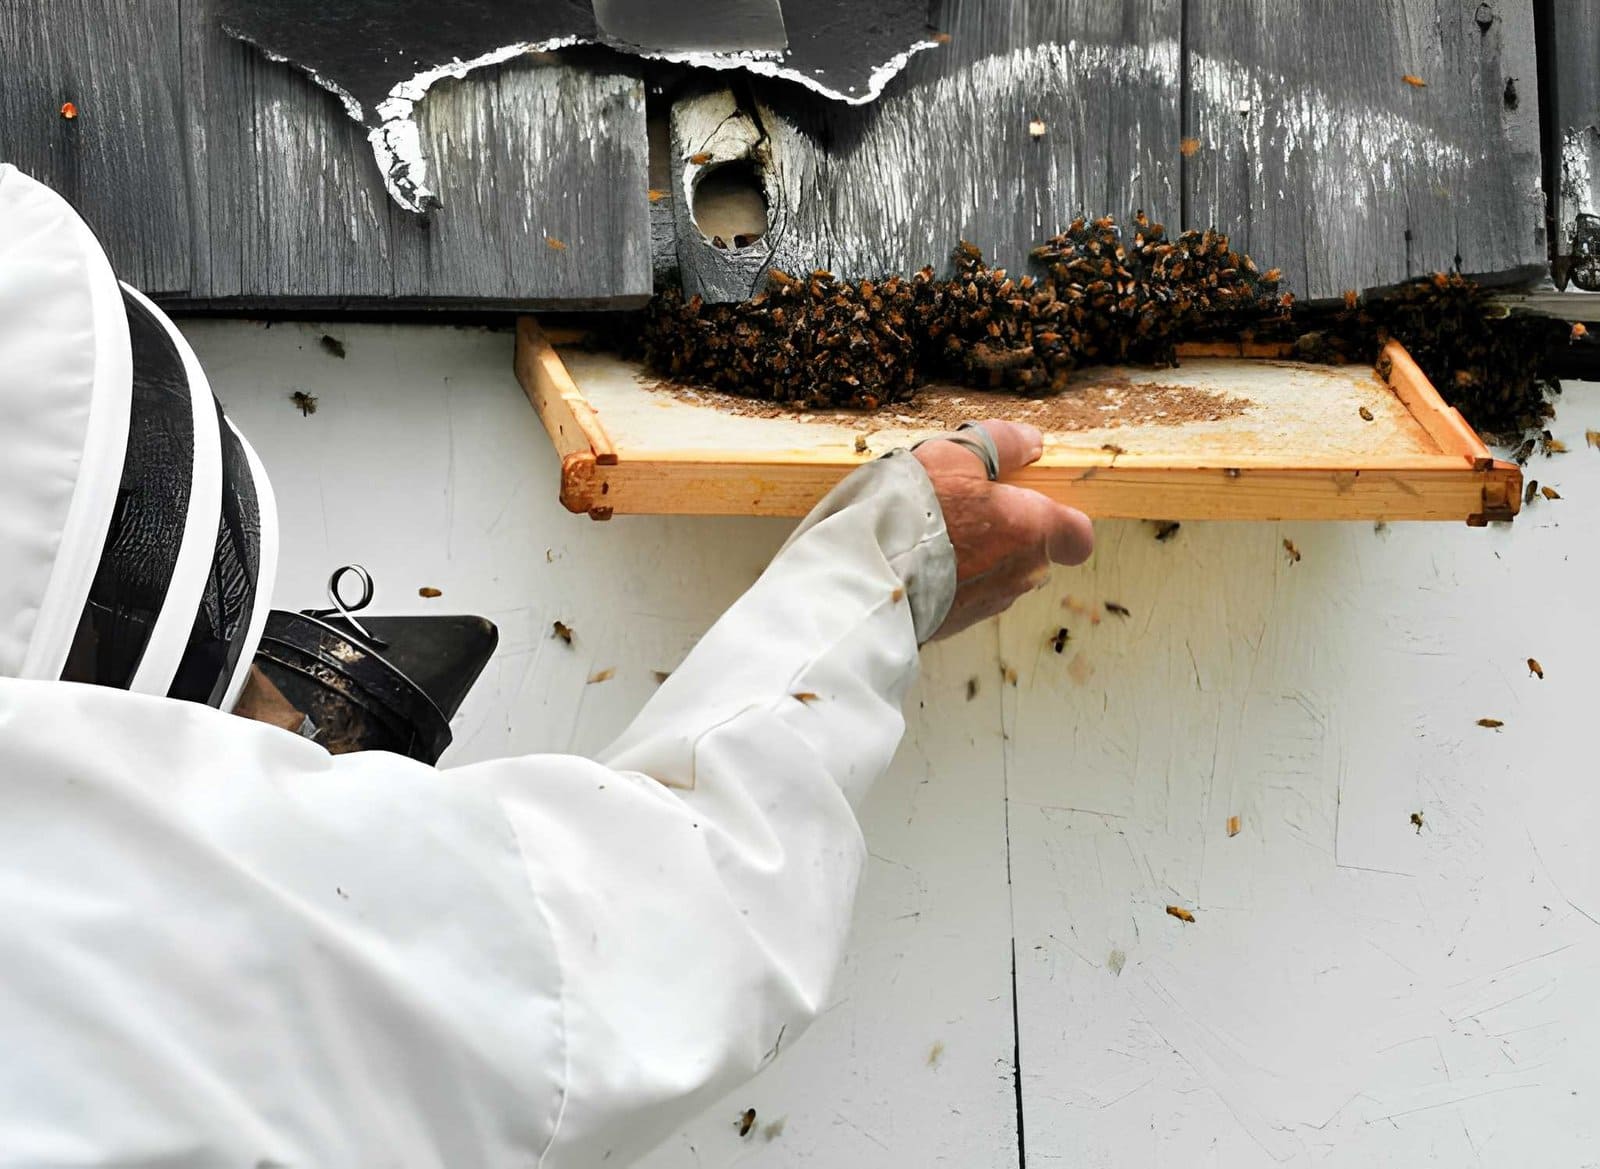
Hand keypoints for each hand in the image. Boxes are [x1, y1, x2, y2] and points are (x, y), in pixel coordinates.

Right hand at [912, 420, 1092, 638]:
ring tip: (933, 537)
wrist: (869, 571)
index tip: (1030, 506)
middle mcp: (1022, 572)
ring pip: (999, 575)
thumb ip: (1002, 443)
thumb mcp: (956, 454)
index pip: (1076, 536)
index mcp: (1032, 528)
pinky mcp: (960, 624)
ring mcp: (991, 602)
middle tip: (963, 511)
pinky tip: (920, 562)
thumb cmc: (916, 508)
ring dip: (977, 559)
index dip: (1061, 523)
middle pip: (1032, 552)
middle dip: (1005, 534)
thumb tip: (1031, 442)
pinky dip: (953, 581)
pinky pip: (968, 596)